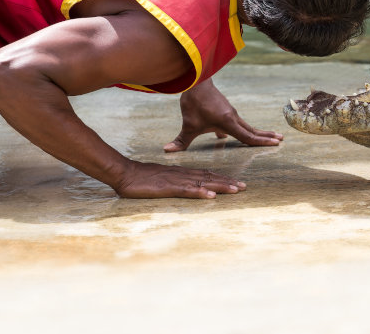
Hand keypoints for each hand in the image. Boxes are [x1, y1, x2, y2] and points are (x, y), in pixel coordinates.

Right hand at [113, 160, 244, 198]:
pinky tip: (211, 196)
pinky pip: (187, 190)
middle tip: (244, 187)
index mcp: (182, 173)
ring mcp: (176, 180)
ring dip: (220, 186)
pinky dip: (200, 193)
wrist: (125, 173)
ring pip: (203, 183)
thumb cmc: (141, 177)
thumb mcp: (162, 179)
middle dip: (228, 182)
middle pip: (210, 178)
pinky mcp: (168, 188)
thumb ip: (174, 181)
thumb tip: (185, 186)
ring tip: (235, 190)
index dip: (222, 178)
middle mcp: (183, 175)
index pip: (206, 175)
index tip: (236, 183)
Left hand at [164, 78, 282, 151]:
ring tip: (269, 136)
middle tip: (280, 140)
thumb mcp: (188, 125)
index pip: (247, 137)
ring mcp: (231, 113)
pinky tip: (229, 136)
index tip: (275, 144)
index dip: (261, 142)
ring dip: (258, 132)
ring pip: (246, 126)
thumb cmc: (194, 103)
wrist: (196, 82)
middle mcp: (233, 118)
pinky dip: (245, 129)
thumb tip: (167, 150)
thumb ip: (181, 140)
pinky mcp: (226, 110)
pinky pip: (238, 122)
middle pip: (252, 130)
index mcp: (228, 123)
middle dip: (266, 136)